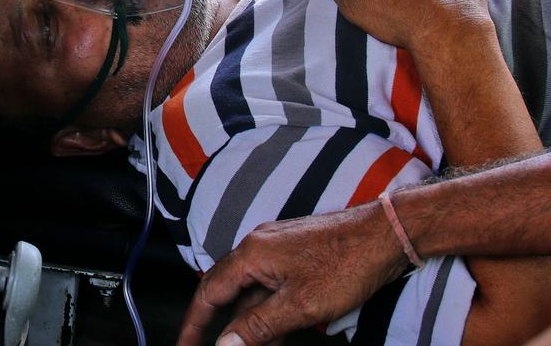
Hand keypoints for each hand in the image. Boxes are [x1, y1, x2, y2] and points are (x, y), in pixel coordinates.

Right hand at [177, 203, 406, 345]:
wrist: (385, 235)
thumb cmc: (348, 263)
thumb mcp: (300, 305)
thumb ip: (258, 326)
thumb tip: (226, 344)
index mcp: (252, 254)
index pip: (209, 292)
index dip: (195, 324)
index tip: (186, 345)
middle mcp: (258, 247)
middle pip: (224, 290)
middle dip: (214, 323)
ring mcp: (276, 248)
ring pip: (250, 291)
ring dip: (246, 322)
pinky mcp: (294, 254)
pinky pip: (268, 285)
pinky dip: (266, 310)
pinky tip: (275, 333)